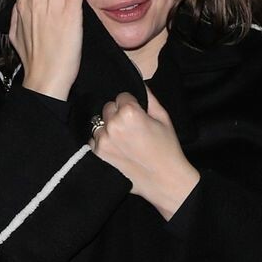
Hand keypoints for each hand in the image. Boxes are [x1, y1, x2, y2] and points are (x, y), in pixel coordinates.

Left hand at [90, 89, 199, 218]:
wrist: (165, 179)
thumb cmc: (167, 149)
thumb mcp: (163, 117)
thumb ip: (149, 97)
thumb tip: (139, 82)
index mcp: (129, 112)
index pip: (121, 96)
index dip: (131, 105)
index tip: (138, 116)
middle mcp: (113, 125)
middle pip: (108, 108)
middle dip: (118, 115)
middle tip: (131, 130)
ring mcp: (103, 141)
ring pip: (99, 124)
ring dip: (108, 129)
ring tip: (124, 141)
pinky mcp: (99, 154)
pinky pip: (94, 140)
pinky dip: (103, 143)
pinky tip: (117, 150)